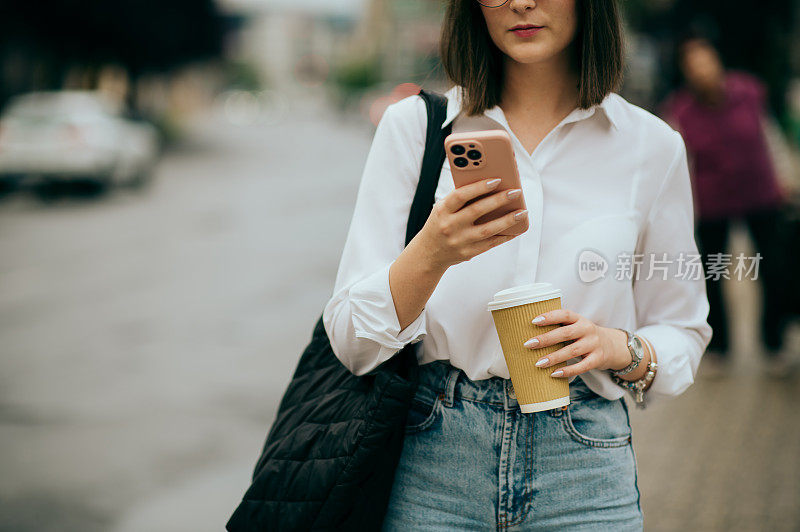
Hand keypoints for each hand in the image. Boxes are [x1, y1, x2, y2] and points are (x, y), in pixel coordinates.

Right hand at [414, 178, 528, 270]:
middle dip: (499, 200)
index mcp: (442, 210)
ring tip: (522, 212)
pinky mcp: (468, 253)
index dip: (479, 187)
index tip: (496, 180)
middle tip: (516, 192)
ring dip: (508, 220)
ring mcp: (459, 241)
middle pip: (477, 210)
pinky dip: (504, 236)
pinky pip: (490, 244)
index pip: (461, 195)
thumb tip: (490, 187)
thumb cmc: (440, 224)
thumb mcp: (442, 209)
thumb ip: (460, 199)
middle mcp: (450, 226)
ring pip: (488, 229)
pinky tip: (515, 229)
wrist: (428, 253)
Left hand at [523, 309, 631, 378]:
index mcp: (579, 319)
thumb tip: (529, 334)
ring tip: (538, 363)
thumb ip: (559, 328)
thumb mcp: (575, 327)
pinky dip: (567, 371)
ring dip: (554, 357)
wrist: (612, 346)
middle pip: (565, 333)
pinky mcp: (597, 359)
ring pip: (572, 351)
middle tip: (528, 344)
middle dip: (546, 339)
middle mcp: (587, 329)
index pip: (564, 314)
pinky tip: (554, 374)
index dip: (549, 316)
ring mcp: (594, 344)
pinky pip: (582, 366)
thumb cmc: (583, 336)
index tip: (533, 321)